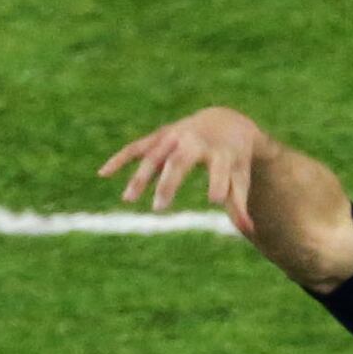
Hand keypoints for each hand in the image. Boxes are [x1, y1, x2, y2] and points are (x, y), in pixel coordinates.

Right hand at [100, 107, 271, 225]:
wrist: (225, 122)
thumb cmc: (233, 158)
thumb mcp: (241, 177)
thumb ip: (240, 203)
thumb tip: (250, 231)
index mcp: (219, 151)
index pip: (219, 168)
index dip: (218, 183)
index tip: (215, 200)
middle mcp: (194, 141)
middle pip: (179, 160)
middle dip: (168, 183)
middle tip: (159, 208)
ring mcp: (174, 137)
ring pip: (154, 155)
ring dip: (140, 176)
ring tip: (127, 200)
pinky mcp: (159, 137)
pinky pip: (137, 147)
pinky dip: (121, 158)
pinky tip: (103, 173)